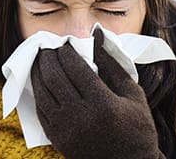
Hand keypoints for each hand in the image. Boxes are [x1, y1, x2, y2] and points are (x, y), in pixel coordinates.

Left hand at [31, 29, 163, 158]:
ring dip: (38, 72)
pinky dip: (38, 92)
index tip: (65, 43)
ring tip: (41, 60)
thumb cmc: (137, 126)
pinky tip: (41, 82)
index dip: (66, 51)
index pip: (75, 68)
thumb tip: (96, 35)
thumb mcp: (132, 92)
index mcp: (103, 104)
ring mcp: (67, 130)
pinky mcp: (58, 139)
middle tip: (48, 47)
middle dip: (48, 57)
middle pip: (55, 77)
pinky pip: (41, 110)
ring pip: (42, 93)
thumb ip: (111, 63)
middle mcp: (82, 117)